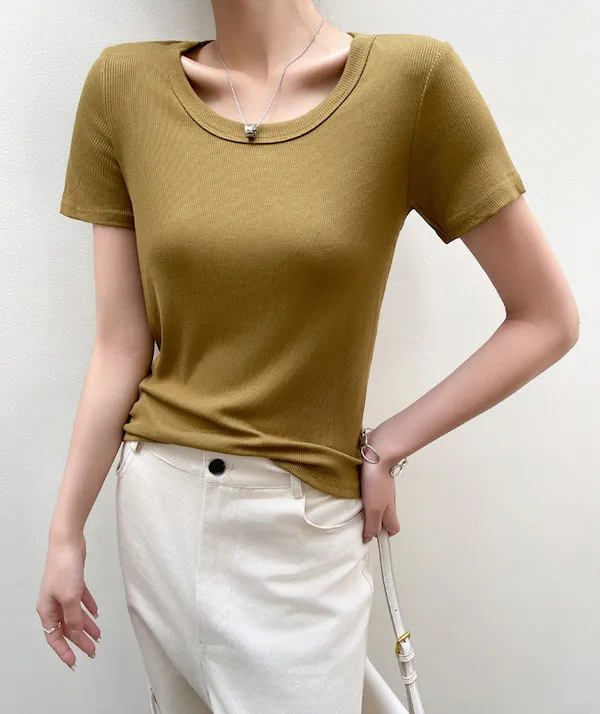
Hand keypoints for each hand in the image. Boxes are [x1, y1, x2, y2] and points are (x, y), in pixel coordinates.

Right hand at [36, 532, 100, 669]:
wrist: (67, 543)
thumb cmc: (64, 570)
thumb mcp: (70, 599)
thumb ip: (74, 619)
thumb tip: (77, 636)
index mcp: (47, 610)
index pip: (54, 637)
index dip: (64, 651)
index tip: (75, 662)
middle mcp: (53, 603)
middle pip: (67, 627)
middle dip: (80, 640)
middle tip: (93, 650)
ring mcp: (63, 592)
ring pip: (76, 614)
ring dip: (87, 625)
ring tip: (99, 635)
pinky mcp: (73, 582)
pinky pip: (81, 600)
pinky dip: (88, 607)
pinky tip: (96, 613)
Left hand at [360, 459, 400, 542]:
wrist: (376, 455)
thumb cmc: (377, 481)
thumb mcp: (374, 509)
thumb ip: (372, 525)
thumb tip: (369, 538)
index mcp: (390, 510)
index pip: (392, 529)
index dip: (383, 536)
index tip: (371, 539)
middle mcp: (387, 501)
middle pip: (383, 517)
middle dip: (372, 522)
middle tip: (359, 524)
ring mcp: (381, 489)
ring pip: (375, 504)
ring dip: (366, 508)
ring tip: (353, 508)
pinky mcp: (373, 479)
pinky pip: (369, 491)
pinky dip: (362, 495)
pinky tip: (353, 493)